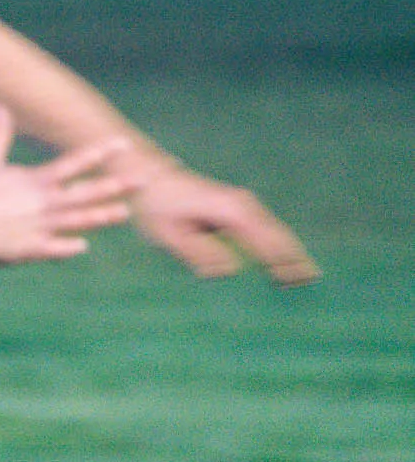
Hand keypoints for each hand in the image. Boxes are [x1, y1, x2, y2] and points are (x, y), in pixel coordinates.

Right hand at [0, 106, 138, 264]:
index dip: (100, 152)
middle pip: (88, 193)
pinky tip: (82, 246)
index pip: (76, 163)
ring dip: (103, 216)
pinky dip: (68, 248)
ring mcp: (44, 227)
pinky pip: (56, 249)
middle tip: (143, 181)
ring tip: (124, 213)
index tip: (123, 144)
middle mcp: (48, 203)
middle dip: (117, 187)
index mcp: (39, 181)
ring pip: (81, 221)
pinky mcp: (33, 248)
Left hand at [130, 164, 319, 284]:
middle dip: (295, 258)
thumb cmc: (157, 208)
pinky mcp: (238, 209)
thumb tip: (230, 270)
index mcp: (230, 212)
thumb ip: (201, 252)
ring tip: (307, 278)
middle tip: (311, 282)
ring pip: (275, 232)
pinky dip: (278, 246)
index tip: (294, 280)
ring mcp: (243, 205)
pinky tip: (286, 264)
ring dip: (290, 253)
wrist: (150, 178)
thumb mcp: (171, 234)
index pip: (265, 240)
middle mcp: (243, 205)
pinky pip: (265, 230)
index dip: (281, 261)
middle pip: (278, 235)